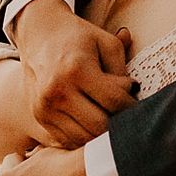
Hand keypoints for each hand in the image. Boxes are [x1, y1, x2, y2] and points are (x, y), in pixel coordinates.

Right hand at [10, 0, 136, 147]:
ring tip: (110, 116)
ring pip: (85, 138)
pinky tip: (93, 121)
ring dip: (102, 132)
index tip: (137, 97)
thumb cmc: (77, 37)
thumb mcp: (106, 42)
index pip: (114, 101)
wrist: (39, 34)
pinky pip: (69, 141)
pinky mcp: (40, 118)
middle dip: (119, 122)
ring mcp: (45, 108)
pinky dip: (85, 137)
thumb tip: (132, 94)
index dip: (132, 103)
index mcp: (76, 71)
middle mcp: (57, 92)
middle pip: (100, 125)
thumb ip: (122, 69)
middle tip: (127, 112)